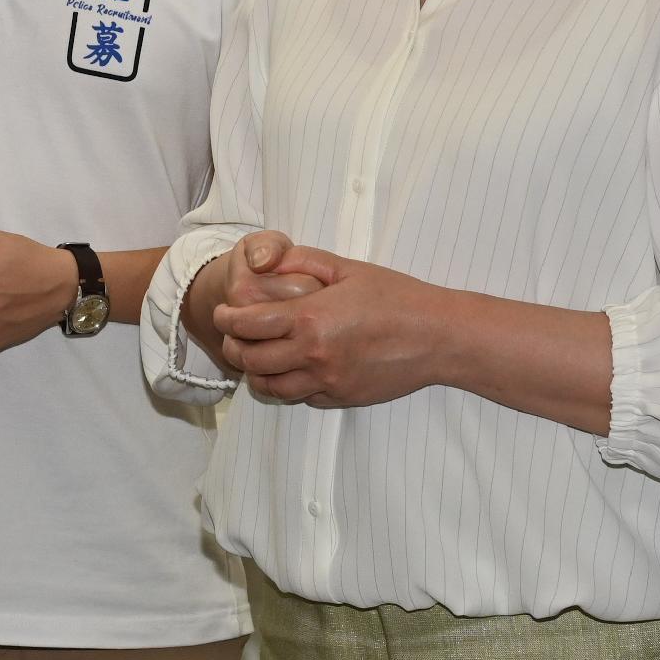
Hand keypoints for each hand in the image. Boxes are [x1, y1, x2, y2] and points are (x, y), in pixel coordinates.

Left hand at [213, 245, 440, 409]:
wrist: (437, 337)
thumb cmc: (396, 297)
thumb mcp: (348, 268)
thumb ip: (303, 261)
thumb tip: (265, 261)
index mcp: (310, 319)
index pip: (247, 325)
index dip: (227, 318)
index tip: (223, 313)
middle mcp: (313, 355)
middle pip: (251, 360)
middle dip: (233, 347)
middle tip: (232, 337)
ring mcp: (327, 381)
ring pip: (271, 388)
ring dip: (255, 373)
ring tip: (255, 358)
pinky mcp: (340, 398)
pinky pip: (301, 398)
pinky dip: (287, 386)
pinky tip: (291, 370)